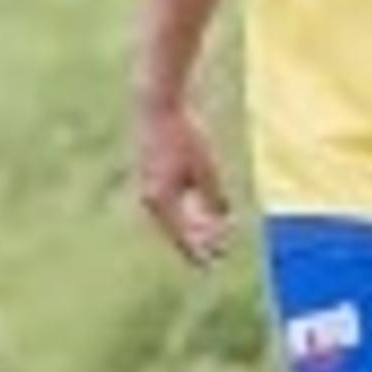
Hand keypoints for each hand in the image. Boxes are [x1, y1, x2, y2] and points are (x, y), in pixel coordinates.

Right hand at [133, 99, 232, 265]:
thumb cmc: (184, 135)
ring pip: (172, 218)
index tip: (214, 264)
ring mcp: (148, 189)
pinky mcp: (151, 178)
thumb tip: (223, 220)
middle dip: (198, 242)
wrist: (158, 107)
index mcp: (161, 201)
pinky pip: (168, 204)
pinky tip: (199, 211)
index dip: (198, 252)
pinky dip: (184, 212)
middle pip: (176, 231)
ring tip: (211, 235)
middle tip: (219, 252)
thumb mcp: (206, 168)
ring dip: (192, 228)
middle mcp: (151, 200)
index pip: (182, 237)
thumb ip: (213, 198)